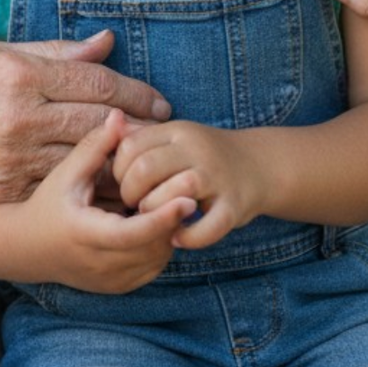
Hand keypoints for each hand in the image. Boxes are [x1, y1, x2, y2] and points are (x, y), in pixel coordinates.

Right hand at [0, 31, 170, 208]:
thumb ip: (57, 52)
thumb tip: (106, 42)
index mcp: (21, 73)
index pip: (95, 80)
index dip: (134, 92)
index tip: (159, 102)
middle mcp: (21, 114)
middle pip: (97, 120)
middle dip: (138, 126)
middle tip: (164, 131)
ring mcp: (14, 156)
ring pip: (84, 160)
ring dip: (120, 162)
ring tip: (146, 161)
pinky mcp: (6, 188)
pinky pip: (59, 187)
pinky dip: (87, 188)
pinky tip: (109, 187)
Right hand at [16, 110, 193, 290]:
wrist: (29, 249)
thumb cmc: (49, 204)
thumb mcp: (67, 174)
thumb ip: (95, 146)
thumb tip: (119, 116)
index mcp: (86, 234)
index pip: (133, 232)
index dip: (163, 217)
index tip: (188, 199)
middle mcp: (100, 263)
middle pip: (153, 246)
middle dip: (173, 219)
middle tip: (187, 188)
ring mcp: (112, 280)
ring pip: (157, 258)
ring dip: (169, 232)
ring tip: (170, 201)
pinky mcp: (120, 287)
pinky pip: (152, 267)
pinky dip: (160, 245)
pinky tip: (156, 222)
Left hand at [113, 118, 263, 251]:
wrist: (259, 165)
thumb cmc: (203, 156)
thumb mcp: (174, 137)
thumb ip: (142, 136)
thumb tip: (108, 129)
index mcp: (177, 131)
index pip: (132, 145)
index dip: (118, 169)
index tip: (123, 183)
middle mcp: (197, 150)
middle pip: (148, 168)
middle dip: (131, 192)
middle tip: (133, 204)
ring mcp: (217, 178)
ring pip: (176, 192)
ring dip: (156, 212)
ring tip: (152, 219)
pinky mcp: (234, 206)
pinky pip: (208, 227)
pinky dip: (189, 237)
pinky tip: (177, 237)